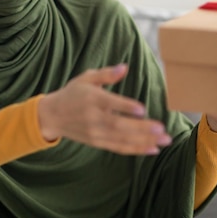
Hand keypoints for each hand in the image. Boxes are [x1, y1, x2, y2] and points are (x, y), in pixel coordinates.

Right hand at [37, 64, 171, 155]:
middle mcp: (94, 118)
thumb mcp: (86, 78)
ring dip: (145, 141)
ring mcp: (96, 133)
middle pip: (119, 126)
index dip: (126, 107)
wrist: (52, 116)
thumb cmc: (72, 93)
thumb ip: (106, 74)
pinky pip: (119, 148)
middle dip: (142, 129)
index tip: (142, 109)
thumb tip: (125, 67)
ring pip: (122, 139)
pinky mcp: (98, 143)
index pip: (110, 104)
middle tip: (162, 129)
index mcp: (92, 99)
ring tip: (164, 141)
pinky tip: (152, 149)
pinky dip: (136, 149)